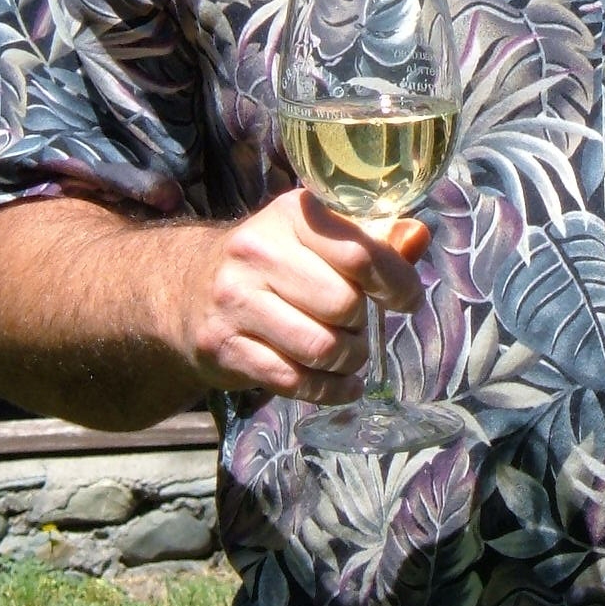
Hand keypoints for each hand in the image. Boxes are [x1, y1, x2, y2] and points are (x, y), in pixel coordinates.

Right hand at [170, 190, 429, 402]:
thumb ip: (373, 238)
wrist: (186, 290)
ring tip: (348, 354)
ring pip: (321, 348)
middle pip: (343, 305)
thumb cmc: (273, 262)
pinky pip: (294, 382)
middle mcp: (257, 251)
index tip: (406, 300)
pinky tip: (341, 385)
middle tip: (358, 325)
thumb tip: (418, 237)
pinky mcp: (223, 348)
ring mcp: (235, 301)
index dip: (396, 282)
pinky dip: (329, 390)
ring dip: (349, 360)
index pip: (359, 252)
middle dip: (363, 324)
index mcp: (292, 215)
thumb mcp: (317, 237)